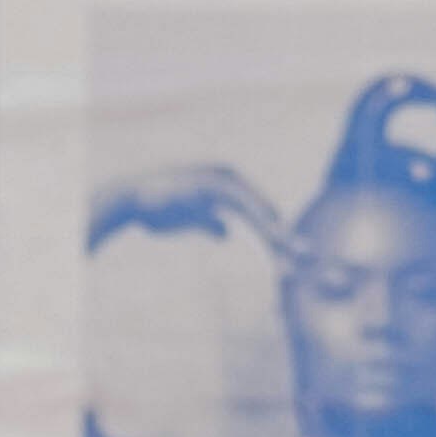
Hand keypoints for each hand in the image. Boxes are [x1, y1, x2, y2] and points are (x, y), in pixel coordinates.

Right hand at [89, 164, 290, 259]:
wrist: (130, 199)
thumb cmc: (156, 209)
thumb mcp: (190, 218)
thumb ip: (211, 223)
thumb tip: (228, 234)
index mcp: (227, 187)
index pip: (256, 214)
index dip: (273, 236)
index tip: (289, 257)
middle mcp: (231, 179)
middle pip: (263, 211)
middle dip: (283, 236)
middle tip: (305, 257)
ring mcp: (224, 180)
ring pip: (257, 210)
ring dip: (276, 233)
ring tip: (292, 253)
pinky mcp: (214, 184)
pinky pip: (243, 206)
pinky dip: (259, 221)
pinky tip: (273, 236)